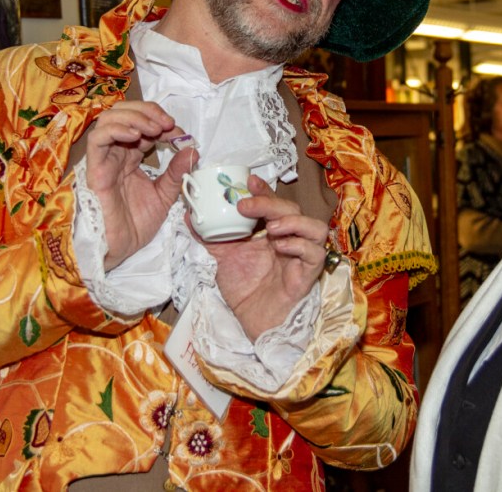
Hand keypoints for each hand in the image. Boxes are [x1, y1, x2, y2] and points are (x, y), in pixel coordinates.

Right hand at [84, 101, 196, 268]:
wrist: (119, 249)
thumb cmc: (135, 225)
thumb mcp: (165, 195)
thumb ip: (176, 173)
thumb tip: (192, 150)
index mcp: (131, 156)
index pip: (144, 125)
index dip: (163, 123)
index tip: (182, 135)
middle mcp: (116, 152)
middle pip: (124, 113)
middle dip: (148, 112)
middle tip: (168, 125)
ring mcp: (104, 159)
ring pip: (109, 119)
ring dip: (135, 117)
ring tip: (154, 129)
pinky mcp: (94, 169)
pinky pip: (97, 139)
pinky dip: (117, 130)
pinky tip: (136, 136)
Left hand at [206, 176, 330, 340]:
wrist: (252, 321)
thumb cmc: (243, 289)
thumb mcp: (221, 258)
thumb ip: (208, 237)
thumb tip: (186, 215)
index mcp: (272, 231)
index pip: (273, 203)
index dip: (264, 190)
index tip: (248, 180)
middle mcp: (291, 238)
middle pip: (292, 209)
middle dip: (270, 203)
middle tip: (246, 206)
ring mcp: (303, 255)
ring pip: (315, 226)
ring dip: (293, 221)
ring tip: (270, 227)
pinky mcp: (309, 273)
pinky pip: (315, 252)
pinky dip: (299, 245)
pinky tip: (281, 247)